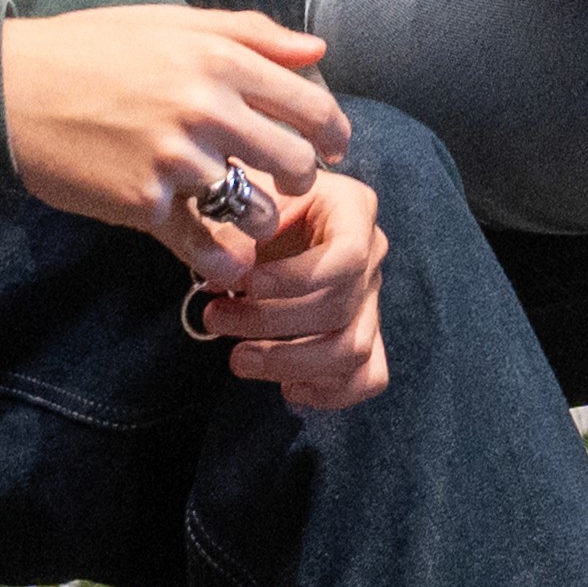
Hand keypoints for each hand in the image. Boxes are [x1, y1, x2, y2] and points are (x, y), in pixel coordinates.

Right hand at [0, 3, 350, 259]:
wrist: (9, 91)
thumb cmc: (90, 50)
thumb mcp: (172, 23)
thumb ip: (251, 35)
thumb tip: (318, 51)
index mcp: (221, 59)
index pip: (313, 106)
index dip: (333, 134)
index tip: (332, 149)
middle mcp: (207, 109)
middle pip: (296, 162)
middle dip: (301, 178)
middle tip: (286, 183)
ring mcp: (177, 160)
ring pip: (258, 210)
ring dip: (259, 220)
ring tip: (240, 213)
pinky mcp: (144, 204)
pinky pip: (205, 246)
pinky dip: (222, 260)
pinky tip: (224, 262)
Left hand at [189, 165, 393, 409]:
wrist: (272, 212)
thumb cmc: (259, 201)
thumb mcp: (245, 194)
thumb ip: (233, 230)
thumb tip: (227, 274)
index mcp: (354, 209)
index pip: (347, 256)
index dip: (294, 280)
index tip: (244, 284)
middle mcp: (373, 254)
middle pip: (340, 308)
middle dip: (269, 322)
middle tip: (214, 318)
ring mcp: (371, 299)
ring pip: (354, 350)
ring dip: (290, 362)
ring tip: (239, 359)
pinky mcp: (364, 334)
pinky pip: (369, 376)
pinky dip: (329, 392)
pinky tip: (286, 385)